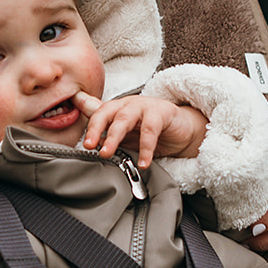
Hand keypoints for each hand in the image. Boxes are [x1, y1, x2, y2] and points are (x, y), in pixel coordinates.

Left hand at [78, 92, 206, 163]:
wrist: (182, 130)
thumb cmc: (152, 130)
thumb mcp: (127, 134)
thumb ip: (106, 129)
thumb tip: (87, 126)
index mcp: (117, 108)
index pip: (98, 114)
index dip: (90, 128)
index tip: (84, 144)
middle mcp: (129, 104)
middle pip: (108, 113)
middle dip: (96, 129)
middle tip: (90, 146)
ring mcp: (145, 106)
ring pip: (125, 119)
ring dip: (114, 137)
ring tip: (107, 153)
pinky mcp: (162, 112)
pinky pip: (150, 130)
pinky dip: (146, 148)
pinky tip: (144, 163)